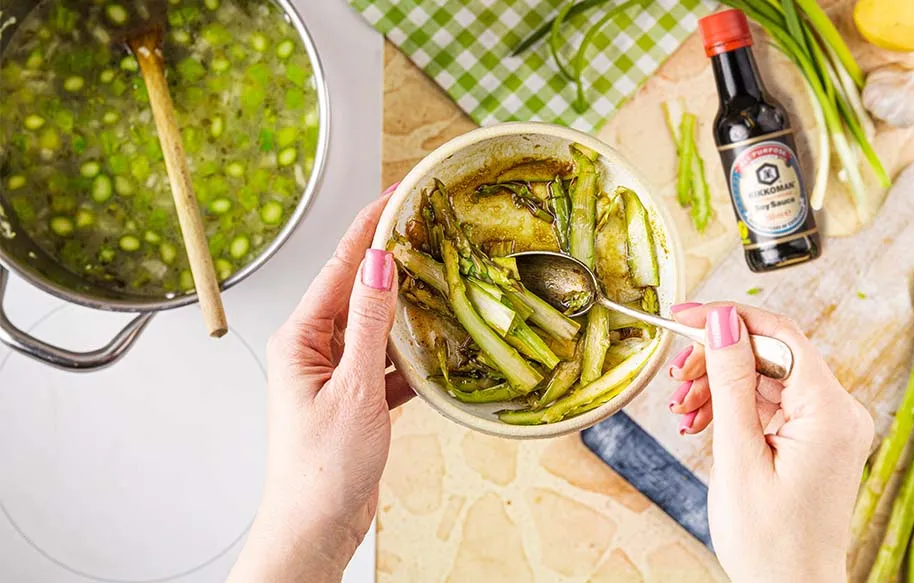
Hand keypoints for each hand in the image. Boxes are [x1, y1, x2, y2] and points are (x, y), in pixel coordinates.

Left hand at [228, 186, 412, 582]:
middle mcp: (315, 348)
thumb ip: (368, 325)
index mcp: (302, 338)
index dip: (372, 225)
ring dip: (410, 304)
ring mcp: (337, 373)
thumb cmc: (322, 468)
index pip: (341, 266)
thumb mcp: (353, 390)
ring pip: (379, 325)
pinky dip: (415, 352)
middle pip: (360, 289)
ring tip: (446, 273)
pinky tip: (442, 341)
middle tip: (433, 224)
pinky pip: (389, 362)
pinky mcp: (358, 398)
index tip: (399, 190)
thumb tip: (380, 264)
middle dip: (396, 256)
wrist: (316, 529)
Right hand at [666, 303, 872, 582]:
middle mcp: (838, 412)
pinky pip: (769, 403)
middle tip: (676, 378)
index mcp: (830, 412)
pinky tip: (701, 422)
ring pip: (765, 378)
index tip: (684, 316)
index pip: (781, 334)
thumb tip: (723, 322)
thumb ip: (731, 382)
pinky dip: (732, 408)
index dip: (729, 318)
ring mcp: (828, 425)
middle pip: (771, 354)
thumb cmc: (769, 542)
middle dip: (716, 360)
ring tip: (683, 411)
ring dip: (718, 386)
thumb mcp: (738, 456)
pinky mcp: (813, 437)